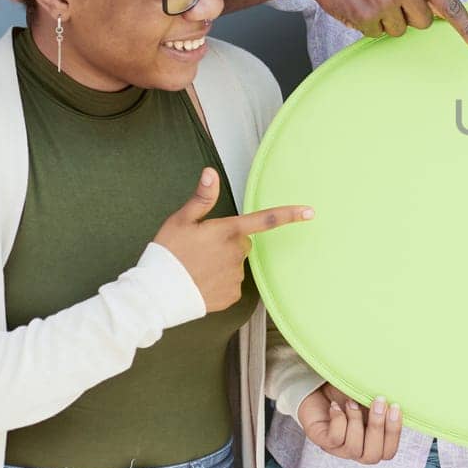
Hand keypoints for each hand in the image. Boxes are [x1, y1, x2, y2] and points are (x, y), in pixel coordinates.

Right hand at [153, 168, 312, 311]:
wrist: (156, 294)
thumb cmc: (166, 254)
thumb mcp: (180, 220)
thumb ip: (202, 198)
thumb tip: (211, 172)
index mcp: (227, 231)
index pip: (265, 220)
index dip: (289, 214)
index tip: (310, 212)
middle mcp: (237, 253)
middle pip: (242, 242)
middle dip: (227, 243)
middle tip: (200, 249)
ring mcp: (236, 276)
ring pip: (235, 264)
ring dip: (221, 264)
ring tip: (196, 267)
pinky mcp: (232, 295)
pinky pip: (231, 284)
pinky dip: (219, 283)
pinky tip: (200, 282)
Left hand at [297, 382, 402, 462]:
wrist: (319, 385)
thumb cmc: (349, 392)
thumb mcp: (371, 397)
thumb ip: (386, 404)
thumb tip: (404, 398)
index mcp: (372, 440)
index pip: (388, 452)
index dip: (394, 433)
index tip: (395, 406)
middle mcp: (356, 448)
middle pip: (372, 456)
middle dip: (377, 428)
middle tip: (378, 401)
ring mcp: (337, 447)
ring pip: (353, 449)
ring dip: (356, 421)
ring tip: (352, 401)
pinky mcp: (321, 440)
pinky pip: (334, 439)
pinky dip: (338, 420)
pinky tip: (336, 406)